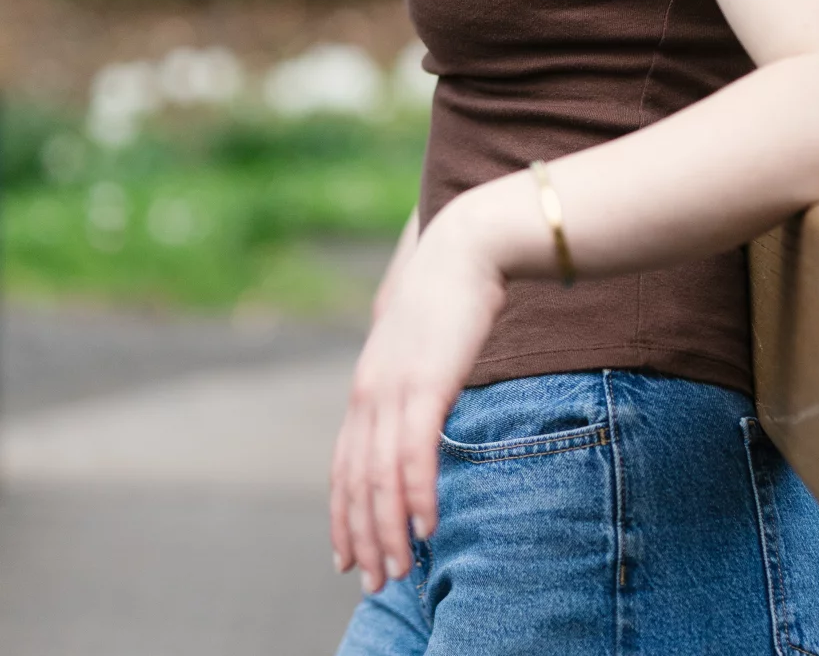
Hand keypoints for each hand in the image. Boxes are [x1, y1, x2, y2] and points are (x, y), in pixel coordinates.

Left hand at [329, 202, 506, 591]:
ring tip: (400, 568)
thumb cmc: (452, 291)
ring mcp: (394, 387)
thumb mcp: (421, 342)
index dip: (342, 513)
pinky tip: (427, 525)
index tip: (346, 556)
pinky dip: (418, 495)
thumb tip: (422, 400)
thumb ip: (413, 375)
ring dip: (389, 529)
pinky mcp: (426, 383)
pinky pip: (415, 453)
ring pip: (381, 477)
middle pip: (356, 480)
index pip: (343, 463)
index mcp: (367, 383)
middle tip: (374, 582)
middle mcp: (370, 390)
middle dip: (363, 536)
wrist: (467, 245)